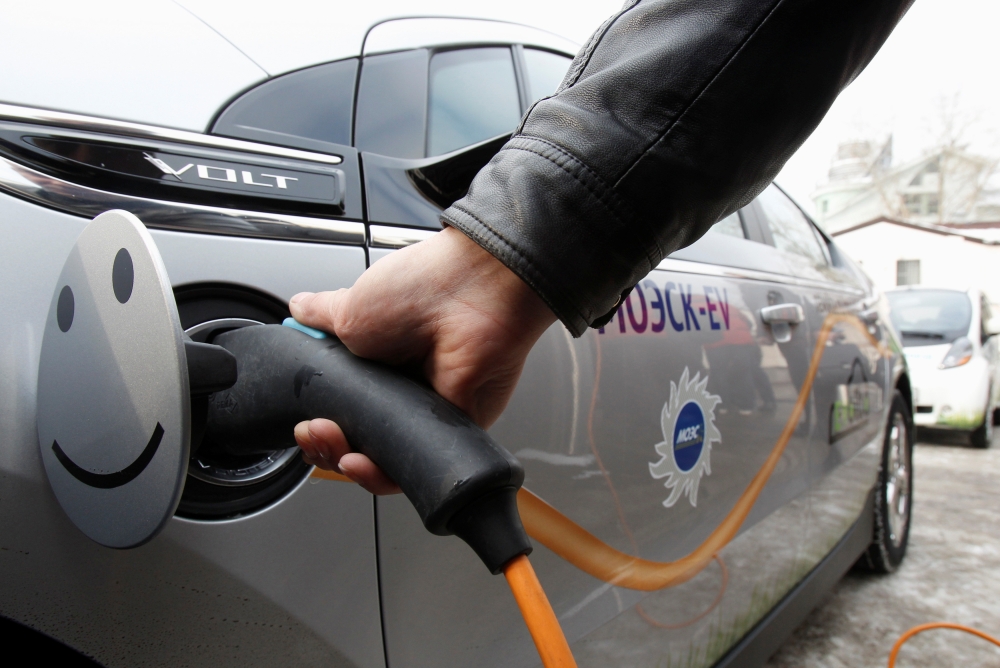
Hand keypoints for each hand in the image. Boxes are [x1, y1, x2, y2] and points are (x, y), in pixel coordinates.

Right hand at [290, 227, 556, 493]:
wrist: (469, 293)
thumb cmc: (423, 289)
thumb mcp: (352, 305)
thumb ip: (322, 317)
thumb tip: (298, 310)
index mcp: (378, 359)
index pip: (339, 407)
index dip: (317, 418)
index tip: (302, 417)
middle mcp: (402, 387)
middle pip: (356, 438)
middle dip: (326, 443)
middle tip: (314, 430)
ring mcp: (426, 411)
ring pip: (382, 457)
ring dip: (348, 460)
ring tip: (334, 442)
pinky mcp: (452, 431)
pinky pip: (414, 465)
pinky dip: (383, 473)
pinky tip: (361, 461)